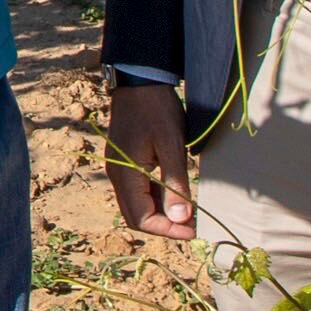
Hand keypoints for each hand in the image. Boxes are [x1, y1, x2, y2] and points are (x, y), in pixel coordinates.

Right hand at [106, 80, 196, 242]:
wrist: (139, 80)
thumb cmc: (156, 109)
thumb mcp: (171, 145)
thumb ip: (174, 183)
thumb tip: (181, 218)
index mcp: (124, 174)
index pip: (141, 218)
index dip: (168, 230)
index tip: (193, 230)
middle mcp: (116, 176)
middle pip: (136, 217)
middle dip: (164, 226)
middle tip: (192, 225)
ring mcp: (119, 169)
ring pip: (137, 205)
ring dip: (160, 213)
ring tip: (187, 212)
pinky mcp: (125, 162)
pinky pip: (138, 191)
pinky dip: (156, 199)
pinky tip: (175, 194)